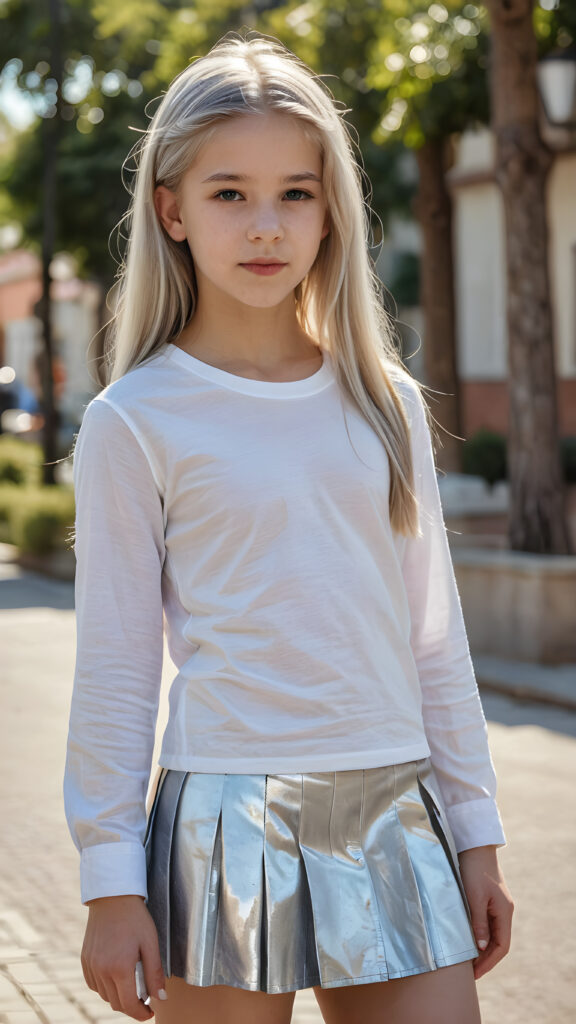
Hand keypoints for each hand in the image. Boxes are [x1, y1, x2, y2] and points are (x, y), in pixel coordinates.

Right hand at [81, 894, 166, 1020]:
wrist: (113, 896)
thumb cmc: (135, 918)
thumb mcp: (151, 944)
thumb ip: (155, 974)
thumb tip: (160, 999)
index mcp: (119, 968)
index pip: (129, 1005)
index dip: (141, 1014)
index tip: (150, 1011)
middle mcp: (101, 970)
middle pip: (116, 1003)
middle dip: (131, 1006)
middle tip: (144, 997)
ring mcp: (91, 965)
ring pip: (104, 995)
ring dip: (118, 996)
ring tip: (131, 983)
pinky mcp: (84, 960)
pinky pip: (94, 984)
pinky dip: (105, 987)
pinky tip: (115, 976)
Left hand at [458, 845, 513, 980]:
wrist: (474, 846)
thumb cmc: (473, 869)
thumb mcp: (474, 897)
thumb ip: (478, 922)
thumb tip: (480, 947)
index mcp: (505, 911)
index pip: (502, 945)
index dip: (489, 962)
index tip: (475, 973)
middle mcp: (504, 910)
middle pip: (498, 942)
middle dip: (485, 959)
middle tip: (469, 972)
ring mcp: (497, 905)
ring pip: (492, 934)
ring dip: (482, 948)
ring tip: (467, 960)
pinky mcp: (489, 900)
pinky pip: (487, 924)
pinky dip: (479, 935)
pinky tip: (468, 940)